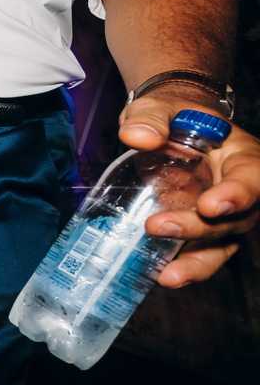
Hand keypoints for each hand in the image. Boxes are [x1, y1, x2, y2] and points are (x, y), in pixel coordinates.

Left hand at [118, 88, 259, 286]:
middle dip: (198, 228)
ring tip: (166, 276)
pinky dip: (183, 267)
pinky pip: (201, 254)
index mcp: (243, 156)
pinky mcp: (204, 232)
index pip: (252, 178)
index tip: (210, 206)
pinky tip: (158, 277)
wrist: (169, 129)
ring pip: (222, 245)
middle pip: (235, 218)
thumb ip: (150, 118)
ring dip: (196, 263)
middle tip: (157, 226)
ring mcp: (225, 216)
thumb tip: (136, 136)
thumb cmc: (172, 117)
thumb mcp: (160, 107)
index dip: (237, 195)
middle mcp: (242, 191)